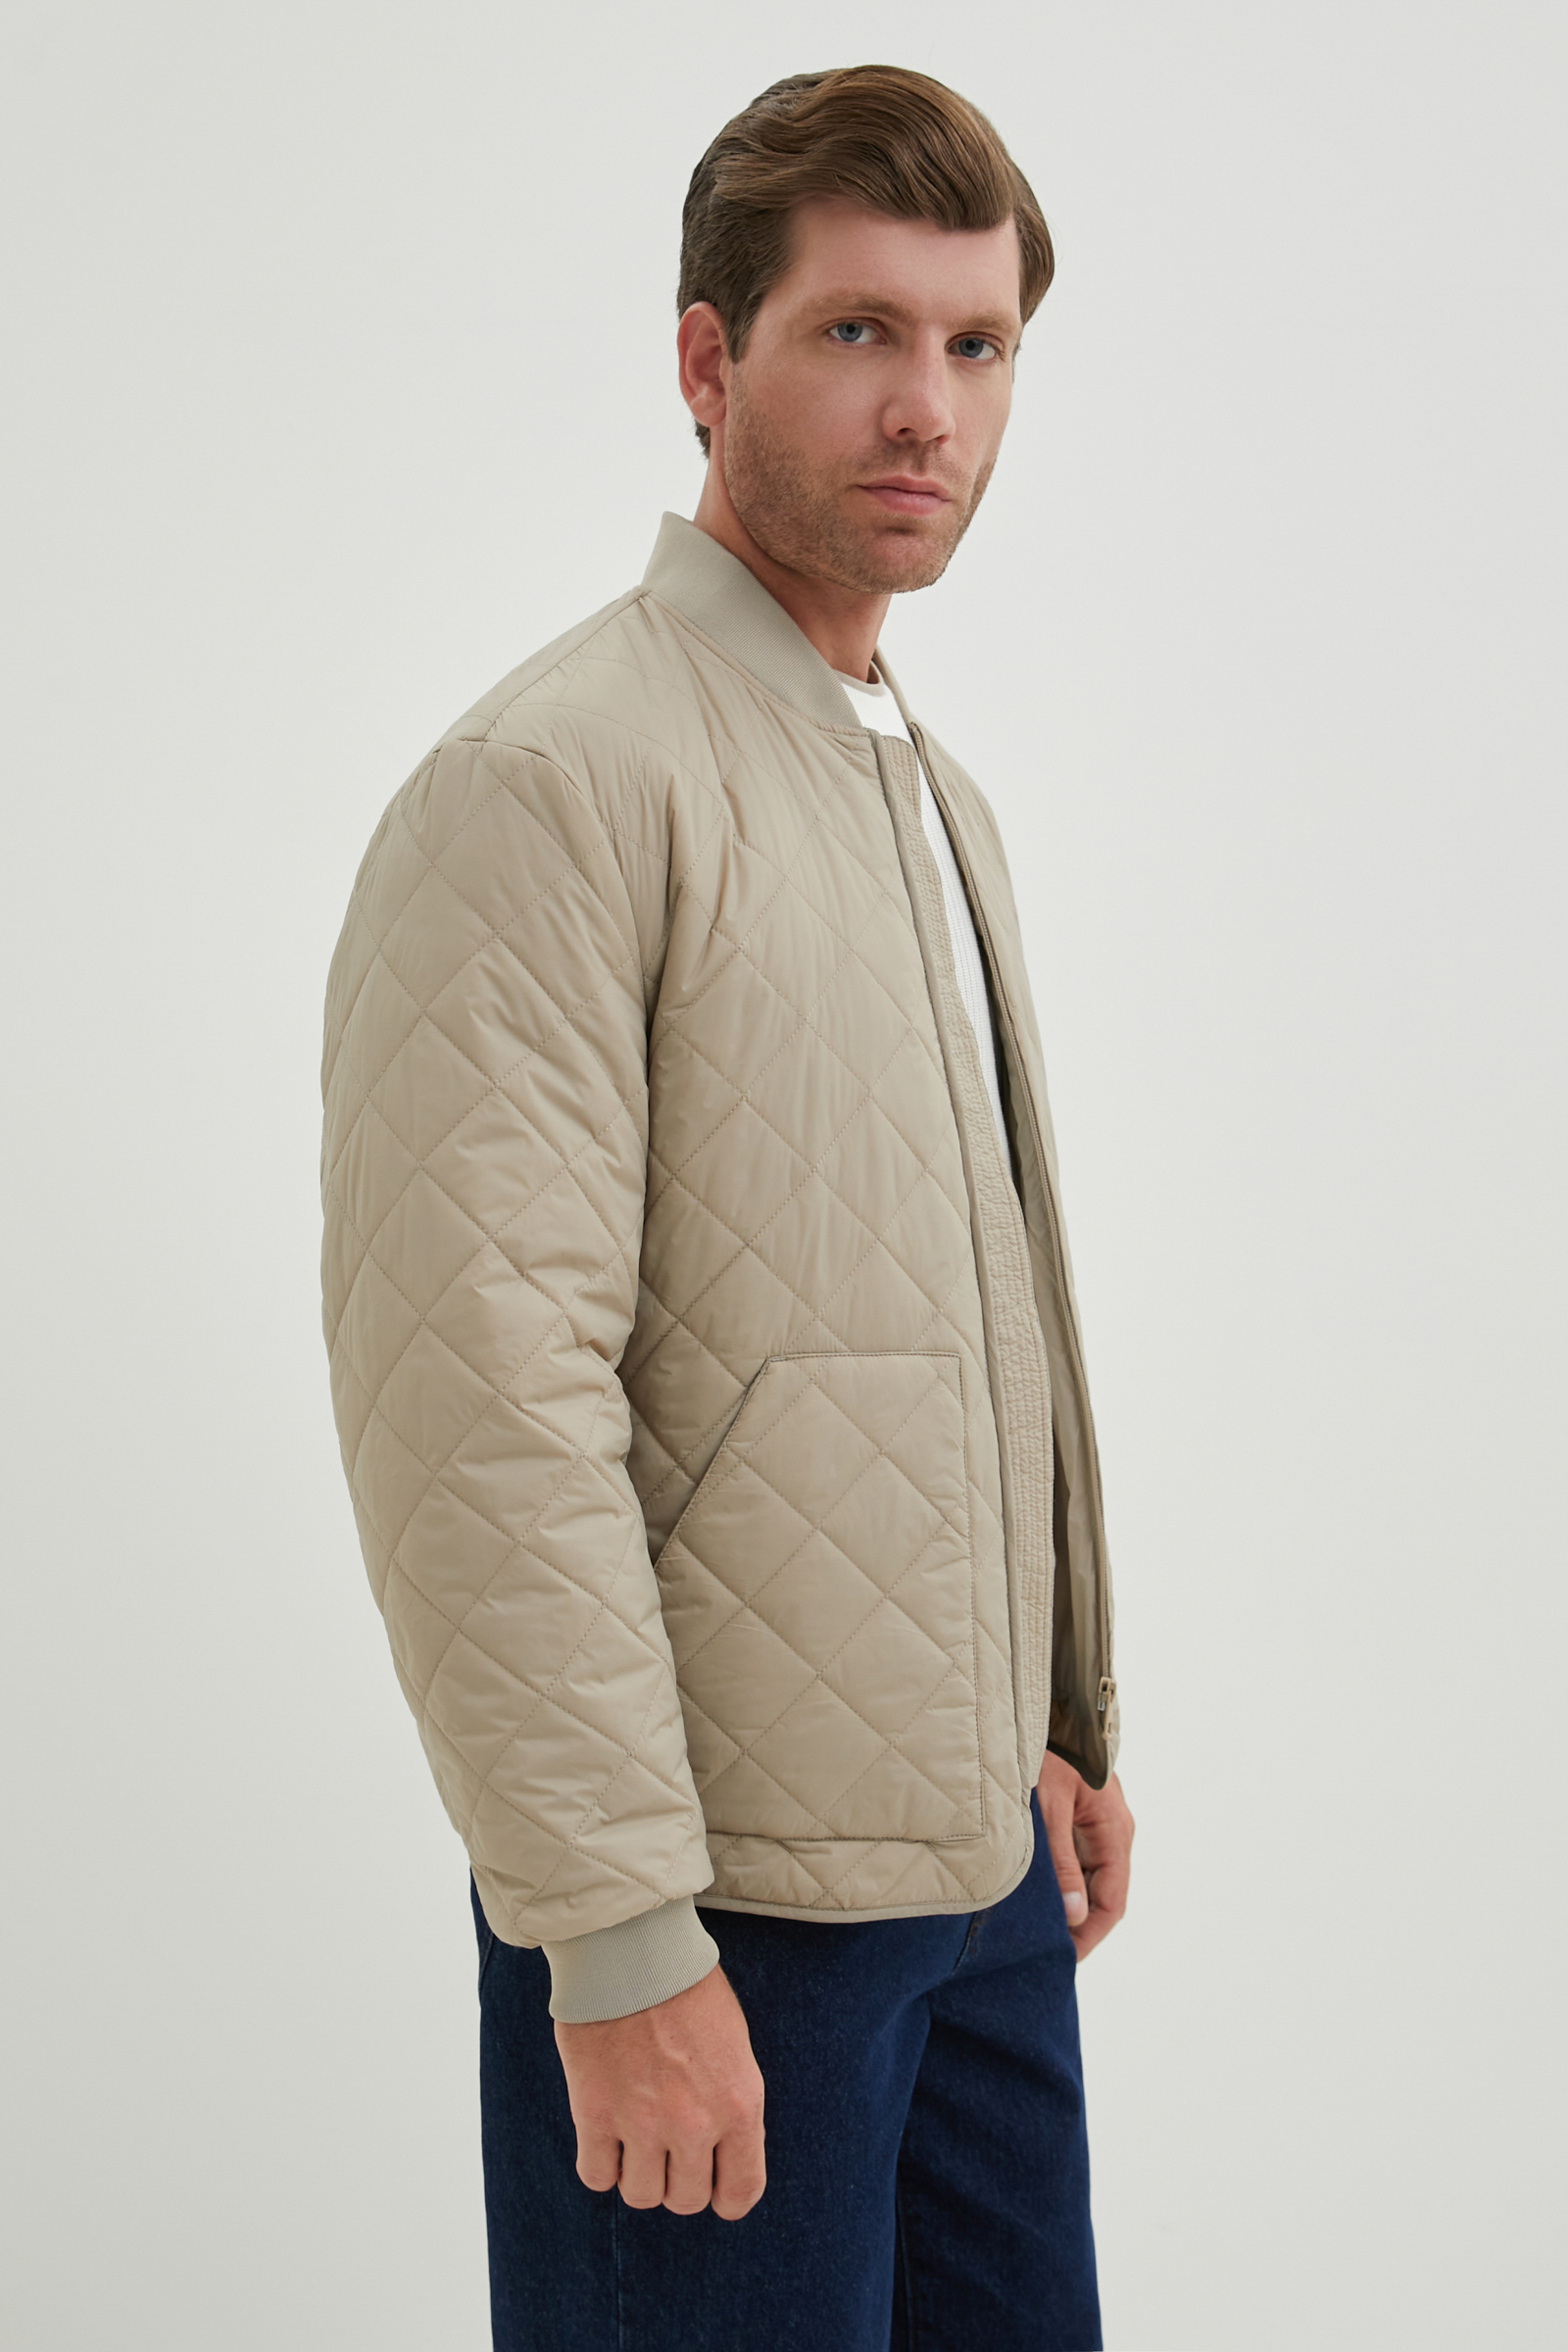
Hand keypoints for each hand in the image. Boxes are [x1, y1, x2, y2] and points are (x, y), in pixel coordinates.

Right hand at [554, 1964, 765, 2219]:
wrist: (633, 1950)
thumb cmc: (688, 1989)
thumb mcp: (734, 2048)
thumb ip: (730, 2107)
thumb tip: (718, 2155)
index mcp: (739, 2105)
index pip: (740, 2192)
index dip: (726, 2196)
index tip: (713, 2185)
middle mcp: (694, 2124)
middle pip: (685, 2200)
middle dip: (678, 2180)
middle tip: (668, 2148)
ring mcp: (642, 2123)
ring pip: (641, 2196)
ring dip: (639, 2174)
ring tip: (635, 2140)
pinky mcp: (594, 2115)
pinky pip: (597, 2176)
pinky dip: (601, 2164)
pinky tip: (605, 2136)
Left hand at [1036, 1750, 1133, 1962]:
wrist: (1047, 1710)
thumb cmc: (1048, 1753)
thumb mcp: (1050, 1810)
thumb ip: (1061, 1863)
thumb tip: (1073, 1916)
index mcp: (1115, 1832)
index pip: (1112, 1902)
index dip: (1090, 1936)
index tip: (1062, 1958)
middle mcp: (1111, 1833)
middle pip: (1101, 1896)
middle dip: (1076, 1927)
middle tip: (1042, 1952)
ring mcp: (1095, 1826)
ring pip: (1087, 1881)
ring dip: (1065, 1906)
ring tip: (1034, 1931)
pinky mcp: (1077, 1820)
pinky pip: (1073, 1862)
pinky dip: (1058, 1884)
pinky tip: (1034, 1897)